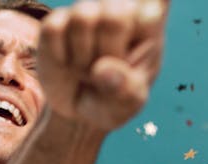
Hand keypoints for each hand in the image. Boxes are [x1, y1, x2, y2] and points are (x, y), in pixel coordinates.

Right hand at [37, 0, 168, 129]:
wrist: (80, 110)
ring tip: (88, 68)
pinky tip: (67, 62)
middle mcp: (121, 9)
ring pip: (85, 16)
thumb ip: (126, 91)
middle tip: (109, 68)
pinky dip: (61, 56)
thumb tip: (105, 71)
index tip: (149, 5)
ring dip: (84, 55)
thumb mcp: (129, 103)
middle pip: (118, 13)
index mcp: (150, 23)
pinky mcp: (57, 20)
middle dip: (111, 49)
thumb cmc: (115, 100)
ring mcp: (88, 11)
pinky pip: (56, 29)